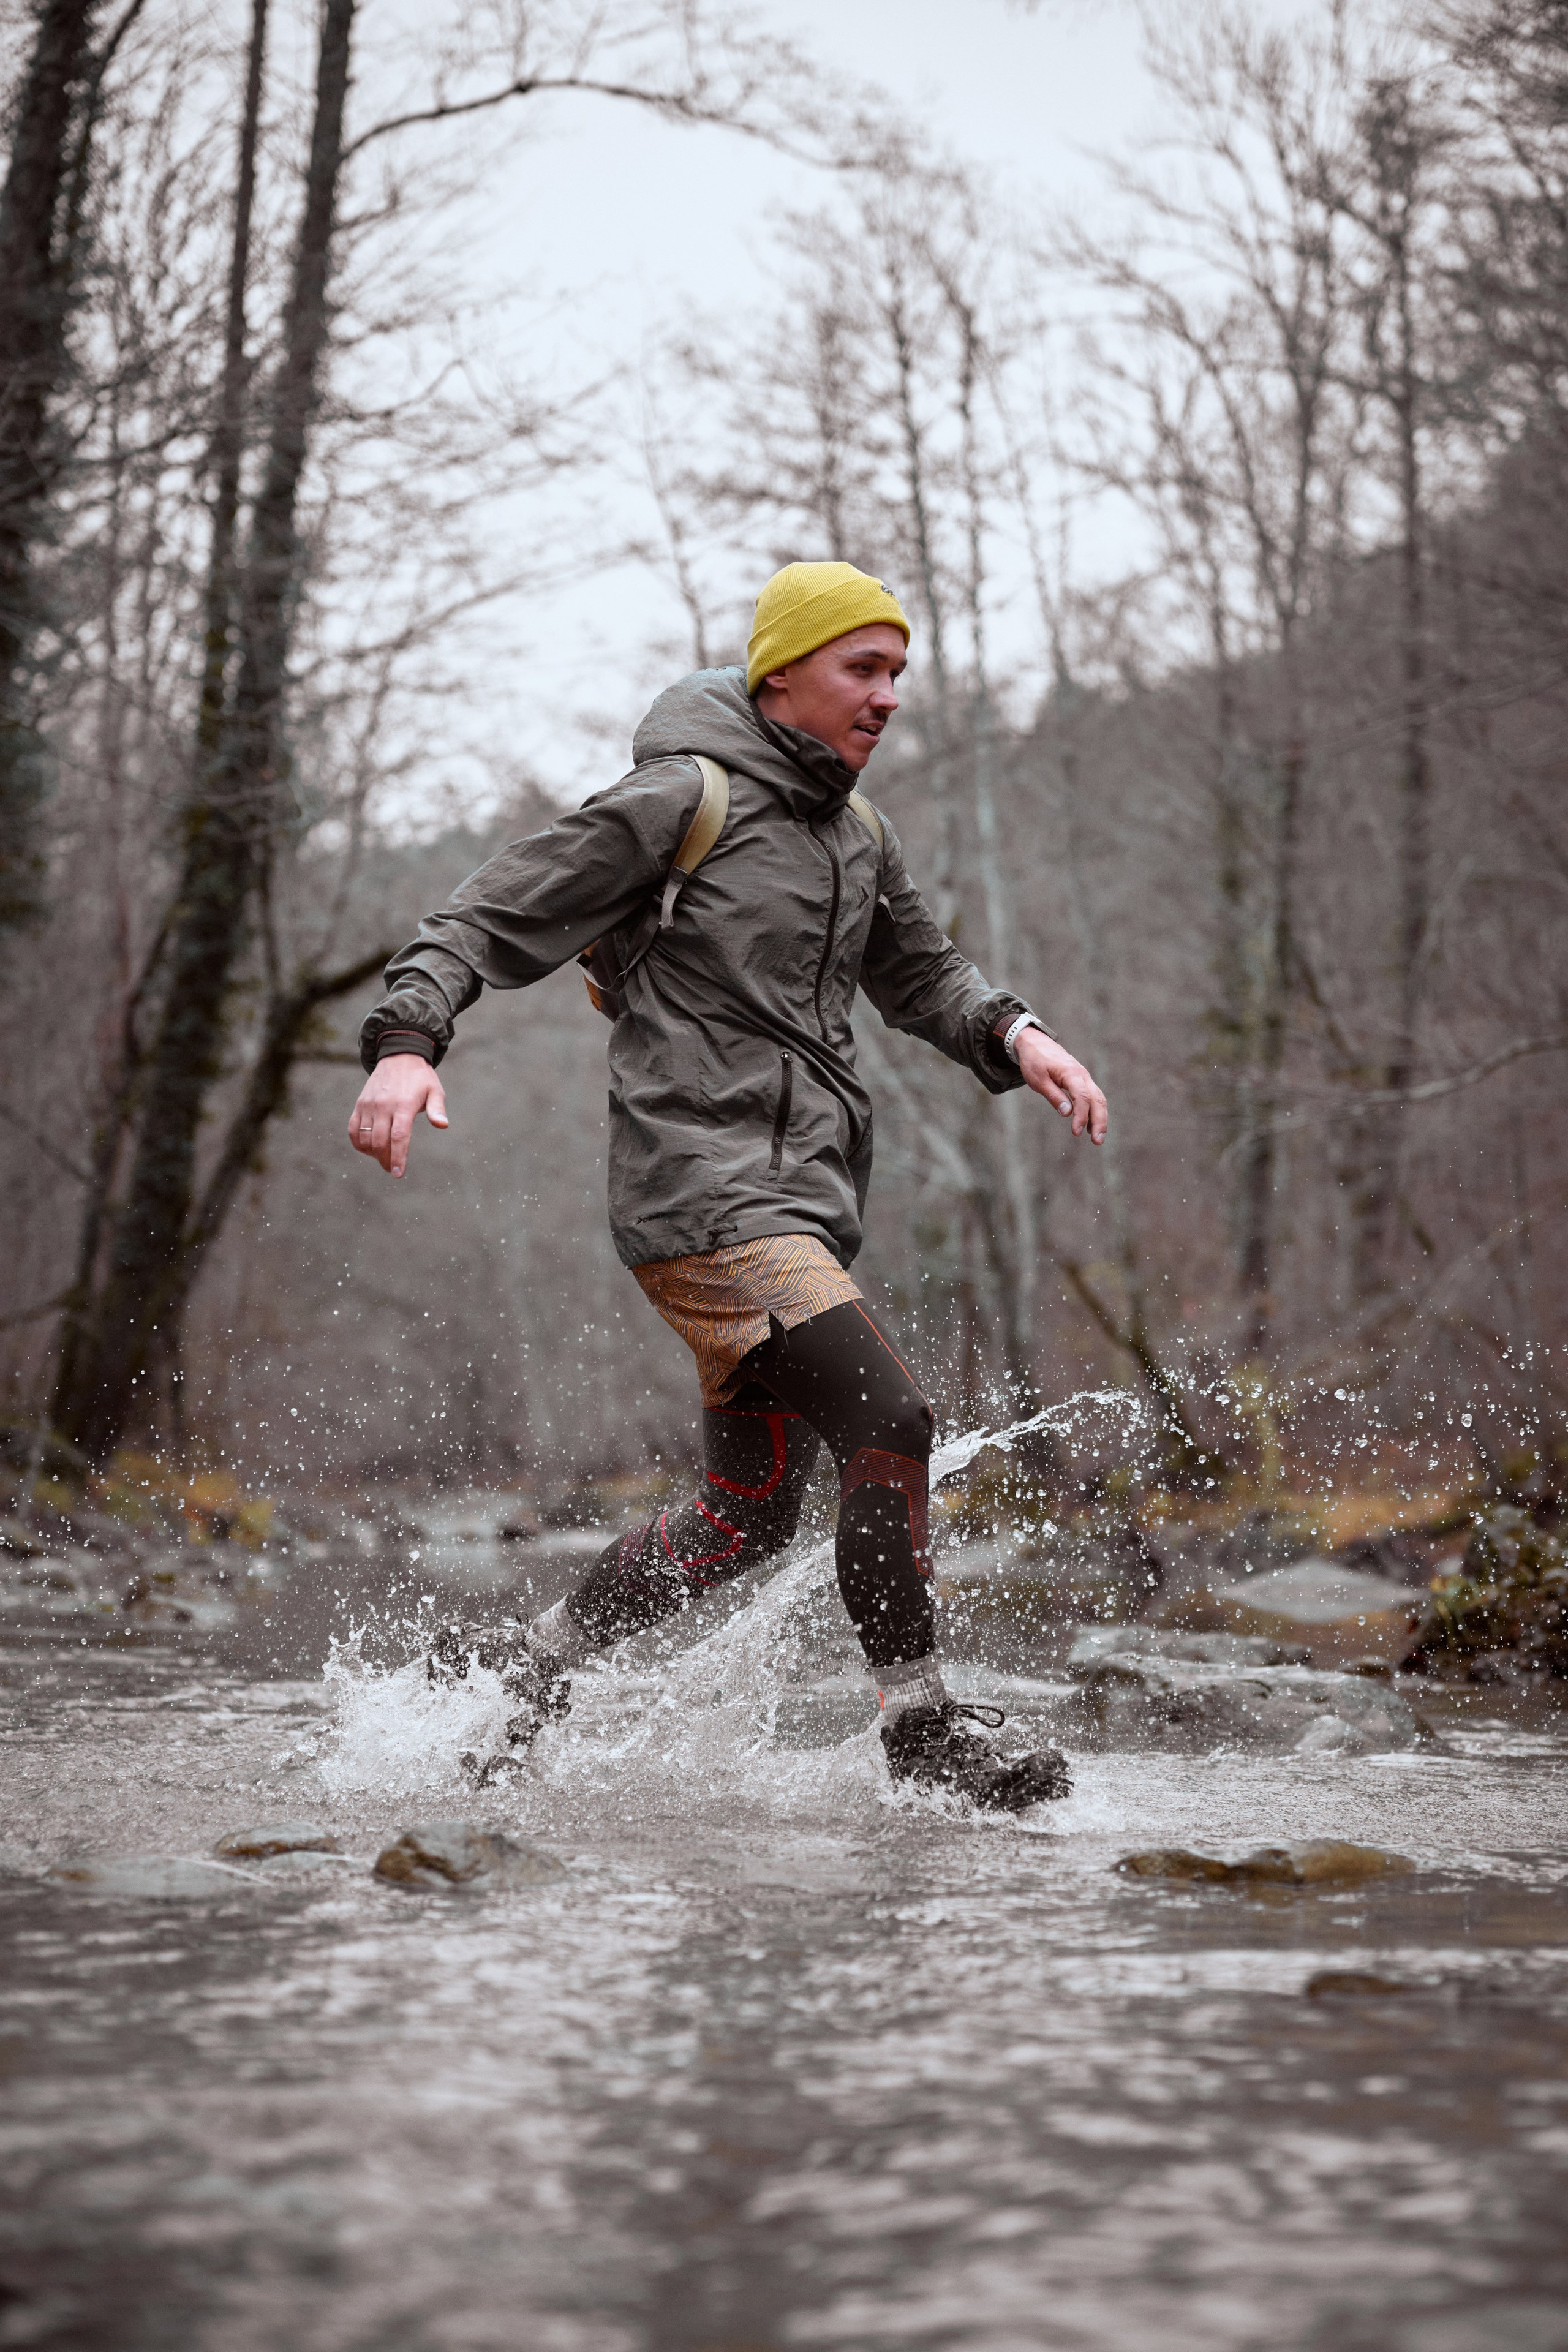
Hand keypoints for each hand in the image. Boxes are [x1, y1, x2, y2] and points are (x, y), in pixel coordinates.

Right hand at [348, 1053, 447, 1177]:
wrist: (398, 1056)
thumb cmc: (420, 1078)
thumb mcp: (435, 1090)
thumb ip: (438, 1109)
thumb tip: (443, 1125)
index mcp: (403, 1104)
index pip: (398, 1137)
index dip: (398, 1157)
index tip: (398, 1173)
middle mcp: (383, 1105)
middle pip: (380, 1141)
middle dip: (386, 1160)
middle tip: (392, 1169)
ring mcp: (369, 1105)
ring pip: (365, 1138)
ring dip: (372, 1153)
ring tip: (383, 1158)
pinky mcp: (360, 1104)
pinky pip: (353, 1129)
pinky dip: (358, 1142)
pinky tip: (368, 1148)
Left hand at [1016, 1027, 1106, 1142]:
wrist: (1036, 1044)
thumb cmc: (1035, 1062)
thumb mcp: (1039, 1080)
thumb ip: (1054, 1096)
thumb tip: (1067, 1113)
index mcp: (1071, 1073)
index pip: (1082, 1097)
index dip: (1081, 1116)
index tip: (1076, 1132)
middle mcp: (1082, 1075)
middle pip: (1097, 1099)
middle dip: (1099, 1121)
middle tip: (1097, 1141)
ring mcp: (1085, 1078)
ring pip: (1099, 1099)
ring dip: (1100, 1118)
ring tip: (1098, 1138)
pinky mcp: (1083, 1081)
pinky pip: (1093, 1097)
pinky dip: (1095, 1111)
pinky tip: (1091, 1126)